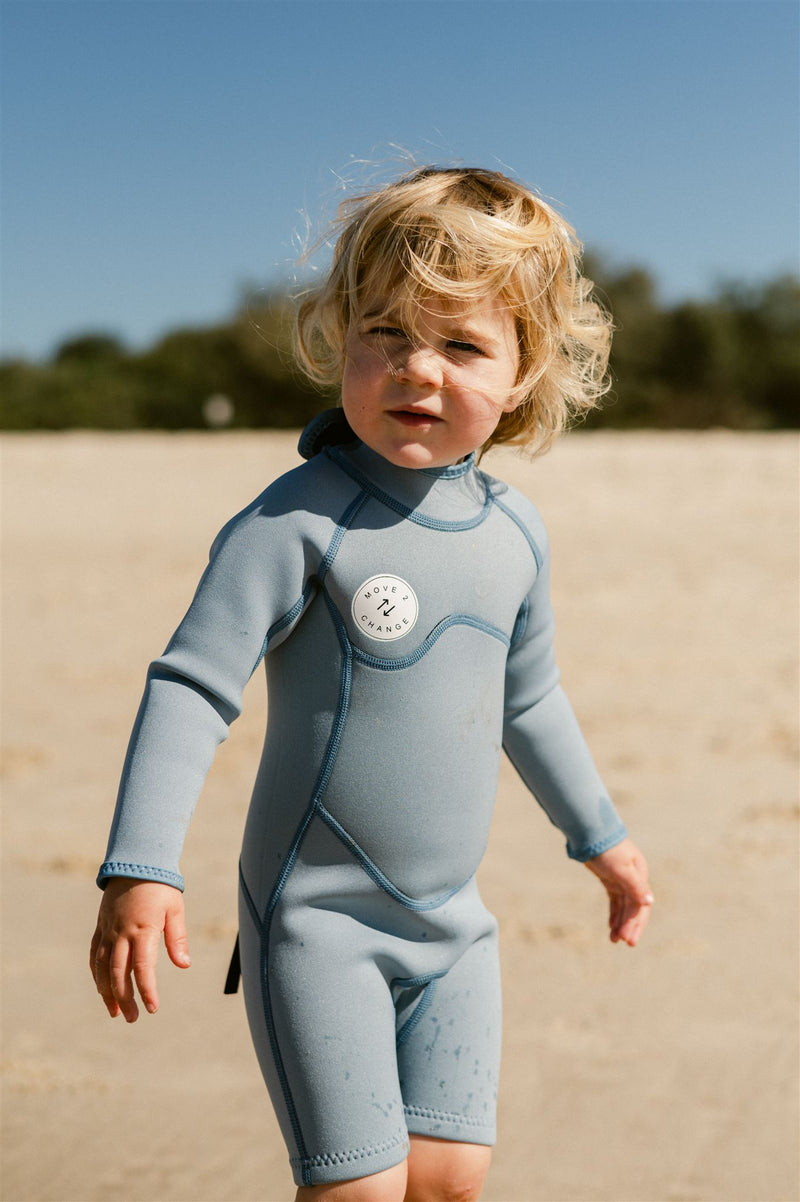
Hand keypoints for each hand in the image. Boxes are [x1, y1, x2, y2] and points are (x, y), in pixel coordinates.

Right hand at [90, 879, 190, 1021]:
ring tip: (115, 1011)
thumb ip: (177, 938)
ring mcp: (108, 930)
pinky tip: (102, 988)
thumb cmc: (160, 887)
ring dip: (106, 992)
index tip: (152, 1008)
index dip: (147, 990)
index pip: (143, 967)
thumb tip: (184, 965)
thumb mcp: (175, 909)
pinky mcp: (101, 927)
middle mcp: (122, 932)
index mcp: (143, 928)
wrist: (135, 863)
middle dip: (125, 998)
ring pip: (102, 967)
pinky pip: (95, 955)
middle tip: (132, 1018)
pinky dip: (97, 974)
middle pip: (119, 972)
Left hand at [584, 837, 652, 946]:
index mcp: (640, 876)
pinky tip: (611, 926)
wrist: (591, 833)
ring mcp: (622, 879)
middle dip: (630, 926)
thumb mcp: (622, 869)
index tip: (628, 939)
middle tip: (624, 943)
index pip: (641, 905)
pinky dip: (614, 913)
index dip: (636, 923)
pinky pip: (615, 900)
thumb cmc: (608, 849)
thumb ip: (635, 886)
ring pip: (624, 906)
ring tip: (614, 940)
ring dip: (620, 922)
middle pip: (634, 908)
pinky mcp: (610, 879)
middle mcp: (634, 879)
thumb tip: (649, 902)